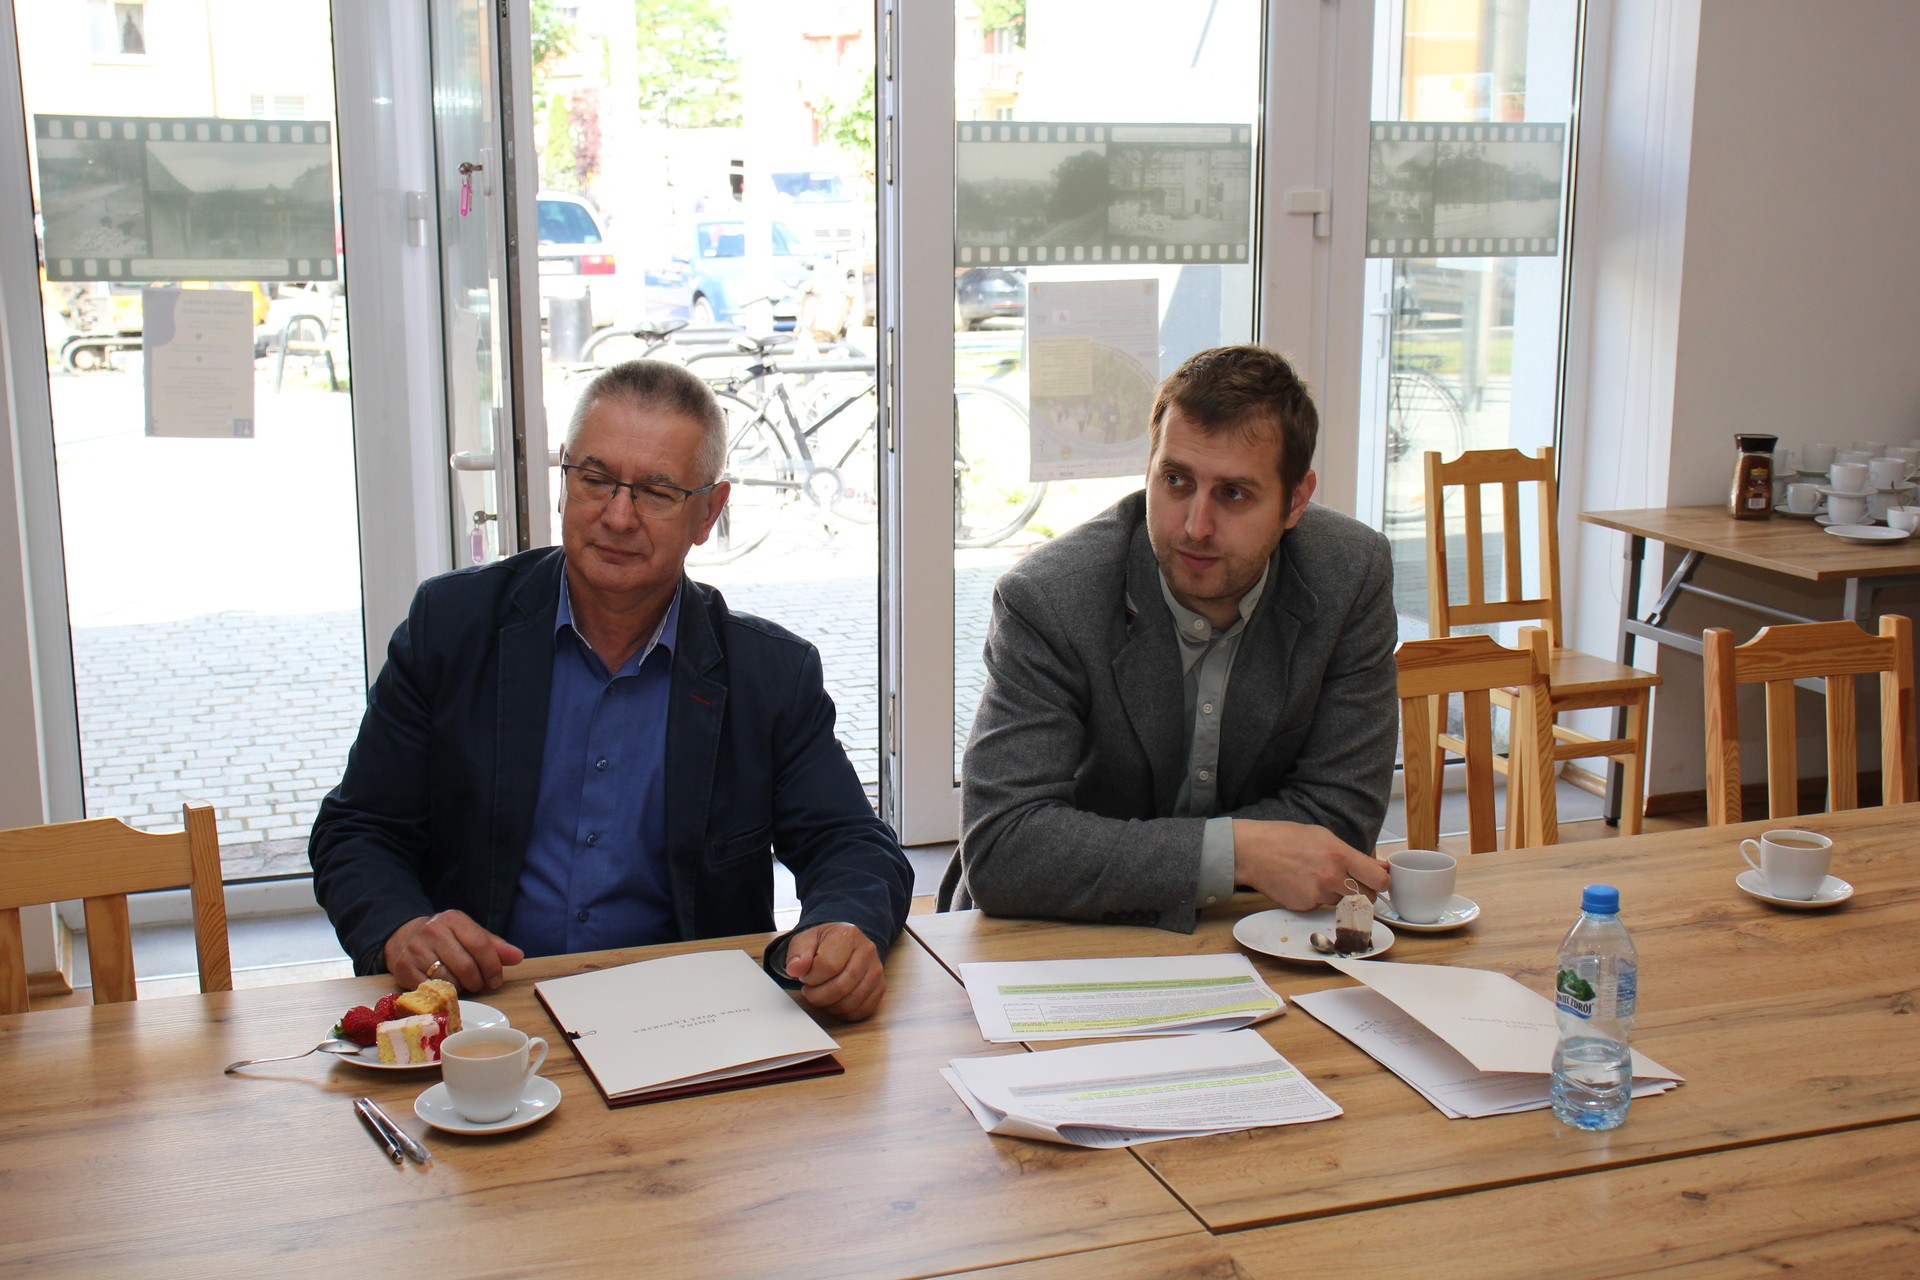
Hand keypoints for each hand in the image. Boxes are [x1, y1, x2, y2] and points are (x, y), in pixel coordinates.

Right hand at [383, 910, 523, 992]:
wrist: (405, 938)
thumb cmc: (446, 940)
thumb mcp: (470, 936)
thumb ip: (495, 947)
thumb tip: (518, 956)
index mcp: (453, 919)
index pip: (480, 945)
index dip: (492, 966)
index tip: (496, 980)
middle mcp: (432, 930)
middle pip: (466, 966)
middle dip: (478, 981)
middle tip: (479, 984)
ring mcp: (415, 949)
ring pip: (449, 981)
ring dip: (460, 988)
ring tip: (461, 983)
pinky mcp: (403, 968)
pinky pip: (431, 990)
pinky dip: (442, 993)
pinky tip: (444, 987)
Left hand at [783, 922, 885, 1021]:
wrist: (842, 944)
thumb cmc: (823, 944)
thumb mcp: (804, 941)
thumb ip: (797, 954)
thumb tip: (795, 969)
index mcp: (848, 934)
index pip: (828, 966)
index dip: (810, 978)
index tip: (805, 977)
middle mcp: (867, 950)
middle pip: (841, 986)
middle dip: (818, 996)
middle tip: (809, 991)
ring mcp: (876, 970)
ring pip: (851, 1001)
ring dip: (830, 1006)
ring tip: (821, 996)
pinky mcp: (880, 987)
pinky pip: (862, 1010)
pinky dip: (844, 1013)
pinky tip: (834, 1003)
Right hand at [1231, 820, 1387, 910]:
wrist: (1252, 852)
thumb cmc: (1285, 839)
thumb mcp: (1324, 837)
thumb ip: (1354, 855)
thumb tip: (1381, 865)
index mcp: (1340, 855)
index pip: (1379, 880)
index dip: (1382, 883)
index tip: (1379, 882)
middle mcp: (1332, 876)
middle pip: (1366, 897)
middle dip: (1363, 892)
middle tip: (1351, 883)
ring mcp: (1318, 894)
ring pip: (1342, 902)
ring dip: (1337, 895)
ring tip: (1316, 878)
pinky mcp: (1305, 906)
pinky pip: (1321, 907)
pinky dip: (1316, 899)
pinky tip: (1302, 884)